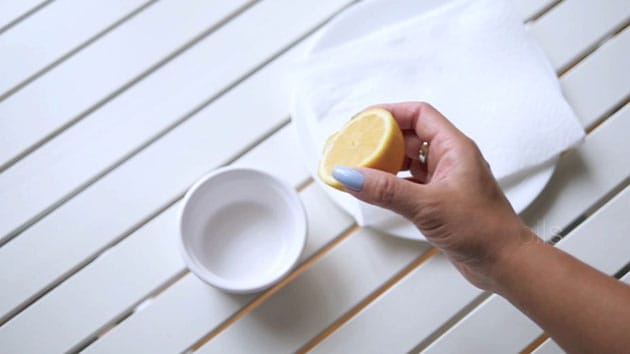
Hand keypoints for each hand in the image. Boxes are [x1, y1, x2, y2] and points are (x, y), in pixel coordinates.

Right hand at [332, 102, 538, 289]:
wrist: (505, 262)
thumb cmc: (483, 230)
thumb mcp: (427, 206)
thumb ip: (386, 190)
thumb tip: (350, 175)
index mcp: (454, 147)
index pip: (418, 114)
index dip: (388, 113)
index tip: (361, 121)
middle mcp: (450, 159)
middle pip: (409, 136)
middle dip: (380, 139)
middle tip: (355, 147)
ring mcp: (445, 179)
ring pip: (408, 161)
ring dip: (384, 163)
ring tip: (360, 168)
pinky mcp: (440, 199)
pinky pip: (409, 182)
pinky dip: (391, 184)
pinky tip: (375, 191)